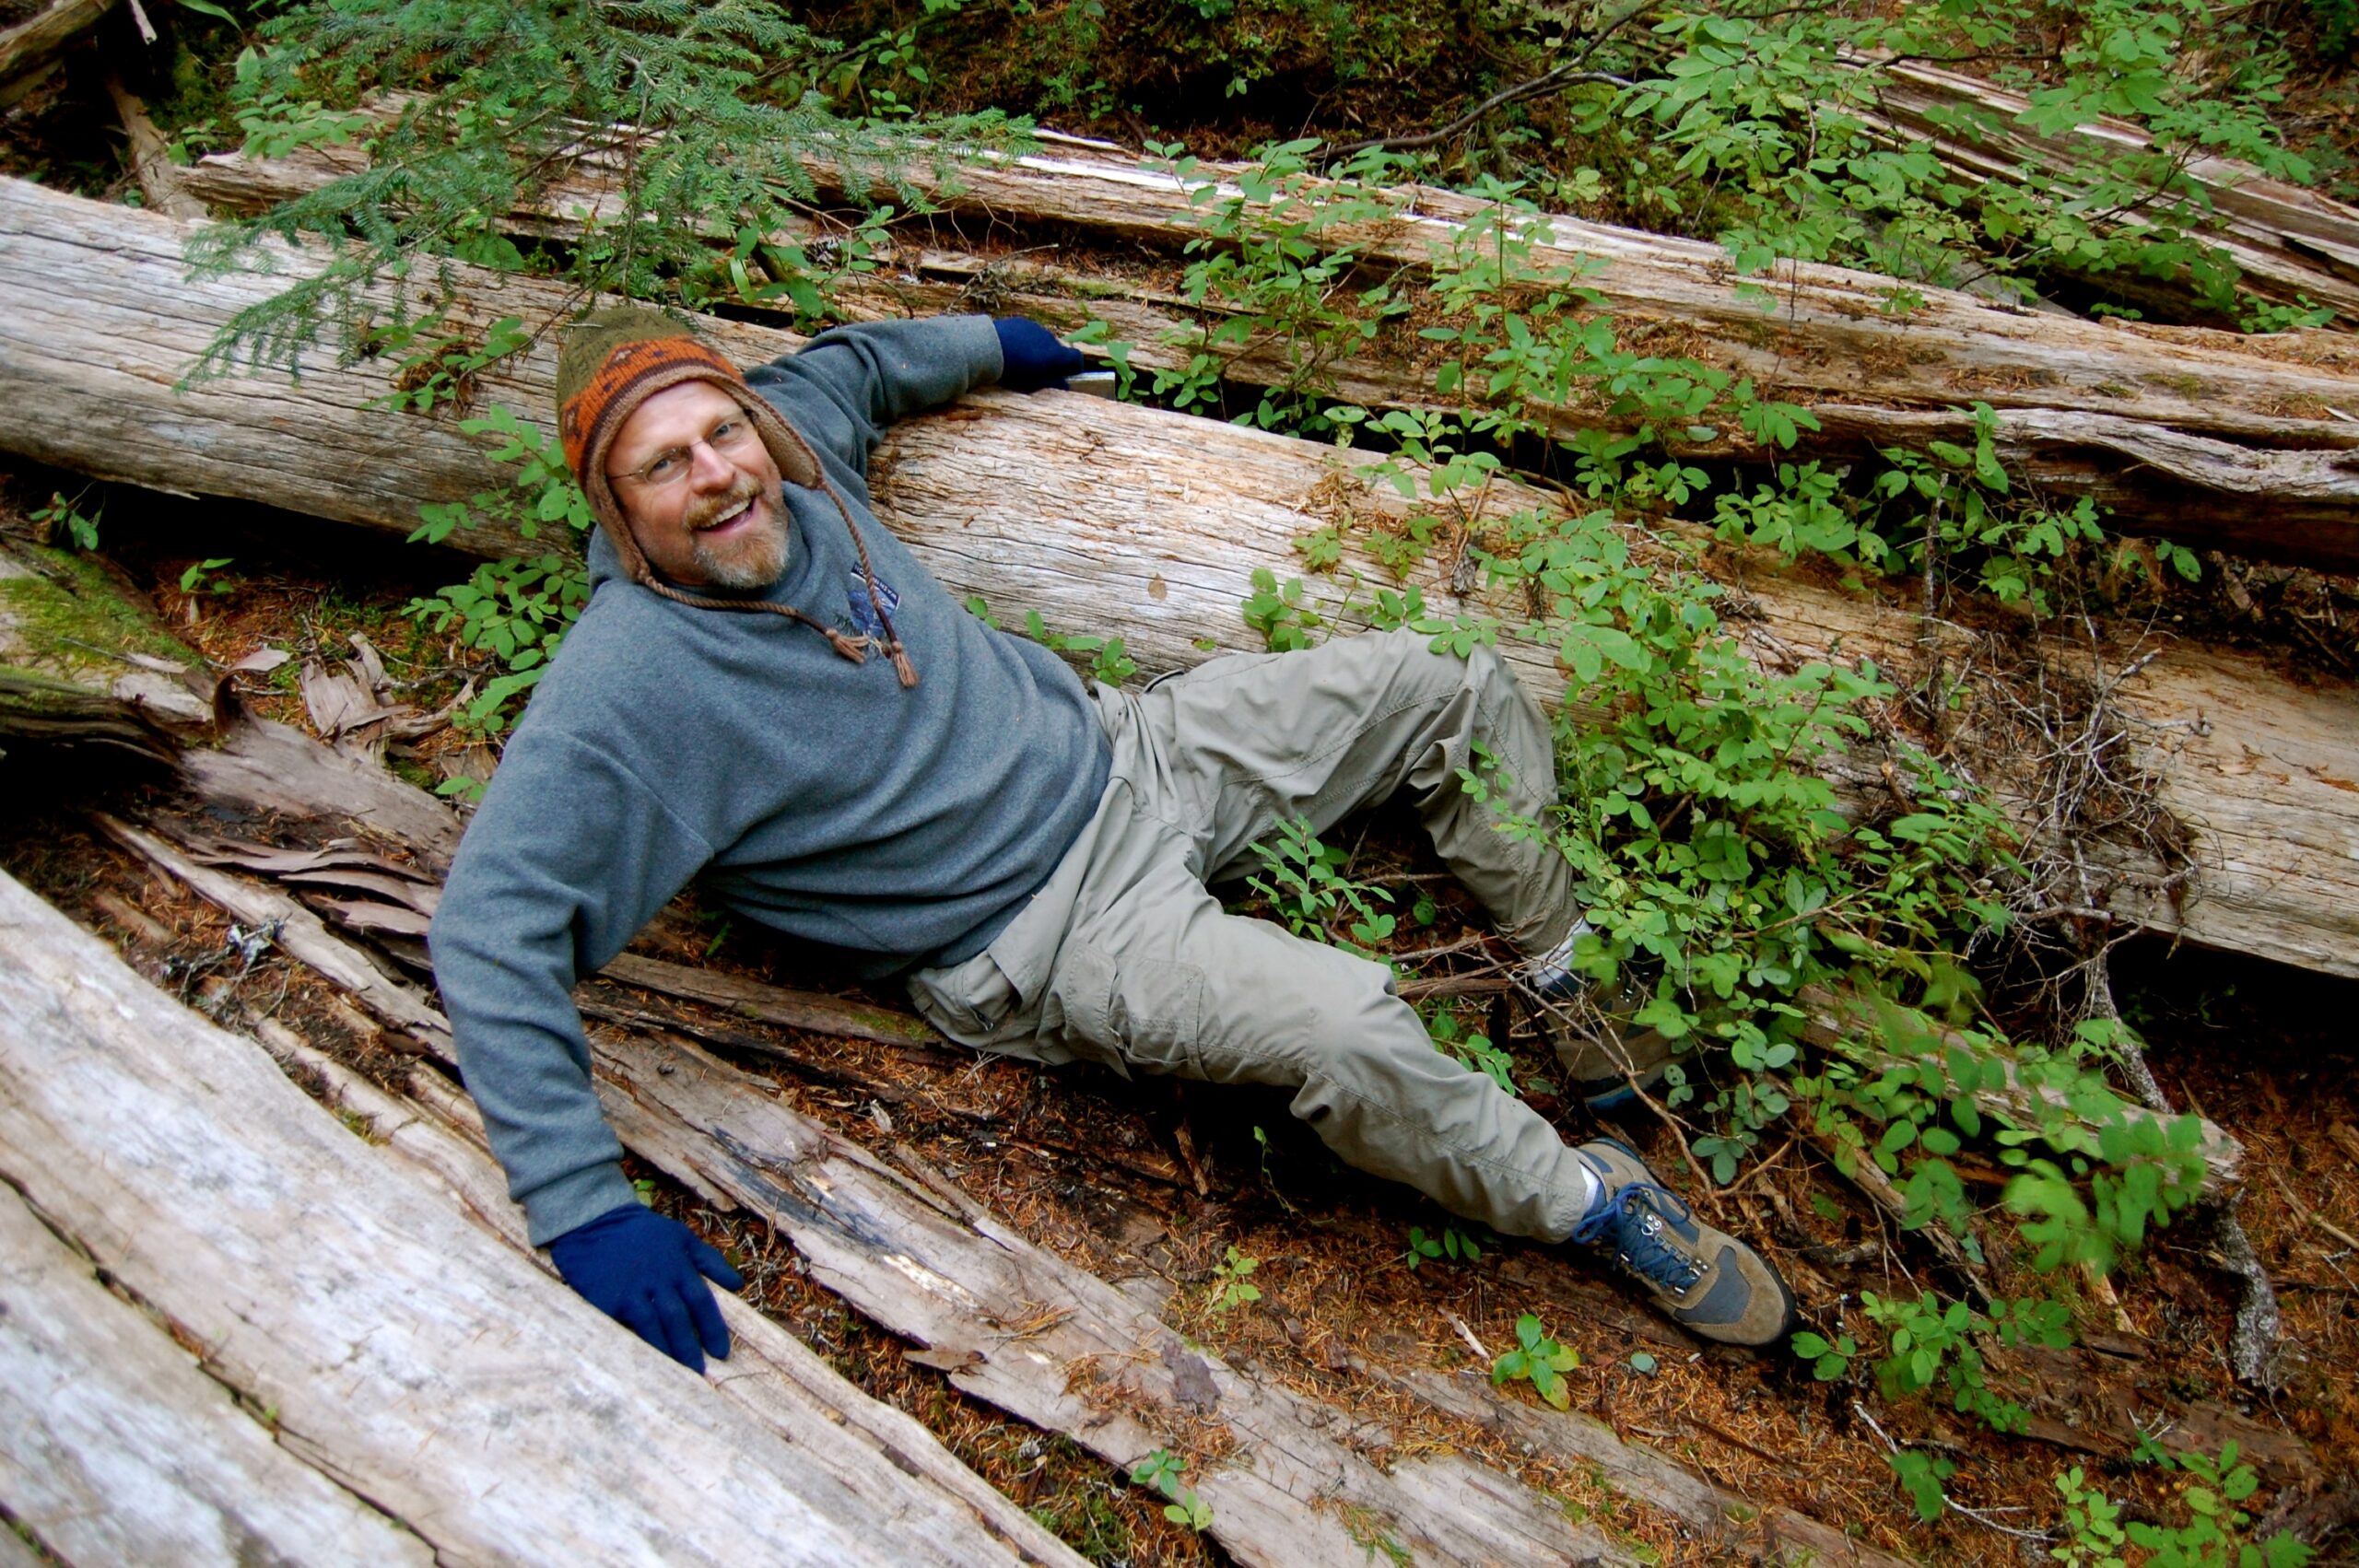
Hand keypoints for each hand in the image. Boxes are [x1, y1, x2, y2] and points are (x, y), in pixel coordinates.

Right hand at [548, 1202, 743, 1371]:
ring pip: (653, 1326)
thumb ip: (710, 1261)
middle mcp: (657, 1279)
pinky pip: (623, 1326)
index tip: (721, 1353)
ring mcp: (631, 1290)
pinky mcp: (606, 1299)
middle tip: (699, 1371)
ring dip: (666, 1351)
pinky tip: (644, 1359)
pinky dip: (635, 1343)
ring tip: (675, 1372)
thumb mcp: (681, 1237)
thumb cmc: (642, 1232)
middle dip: (690, 1347)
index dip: (713, 1328)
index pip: (701, 1301)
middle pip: (678, 1318)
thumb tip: (738, 1284)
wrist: (594, 1221)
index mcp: (678, 1265)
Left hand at [993, 317, 1085, 391]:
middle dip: (1052, 359)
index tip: (1066, 375)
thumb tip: (1066, 385)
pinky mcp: (1022, 322)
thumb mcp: (1033, 384)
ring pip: (1043, 341)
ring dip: (1038, 349)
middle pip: (1058, 349)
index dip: (1073, 367)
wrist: (988, 348)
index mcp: (1056, 355)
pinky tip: (1010, 349)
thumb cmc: (1012, 372)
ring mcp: (1036, 328)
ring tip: (1020, 360)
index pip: (1077, 358)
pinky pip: (1029, 333)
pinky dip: (1025, 341)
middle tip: (1037, 371)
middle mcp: (1050, 339)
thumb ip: (1052, 383)